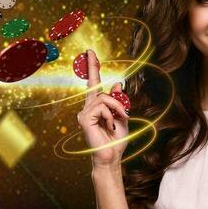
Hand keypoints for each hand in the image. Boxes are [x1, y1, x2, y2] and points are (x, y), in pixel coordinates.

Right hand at [75, 48, 129, 168]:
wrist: (111, 156)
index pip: (93, 83)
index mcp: (95, 106)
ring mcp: (83, 113)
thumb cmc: (116, 140)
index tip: (91, 52)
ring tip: (118, 121)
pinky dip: (110, 115)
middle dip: (114, 98)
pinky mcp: (83, 119)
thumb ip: (119, 101)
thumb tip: (118, 83)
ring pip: (103, 98)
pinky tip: (109, 126)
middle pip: (98, 88)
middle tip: (123, 115)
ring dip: (116, 108)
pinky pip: (101, 107)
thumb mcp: (122, 117)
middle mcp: (87, 107)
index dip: (92, 67)